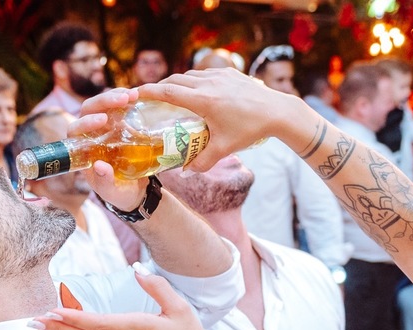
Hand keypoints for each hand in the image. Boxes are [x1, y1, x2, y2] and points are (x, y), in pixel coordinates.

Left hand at [67, 87, 147, 210]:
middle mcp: (90, 134)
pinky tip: (138, 96)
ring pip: (103, 104)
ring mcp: (105, 127)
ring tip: (133, 95)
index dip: (85, 122)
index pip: (75, 130)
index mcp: (82, 150)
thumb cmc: (119, 192)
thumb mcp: (112, 192)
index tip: (102, 120)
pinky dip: (127, 99)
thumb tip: (100, 166)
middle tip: (122, 100)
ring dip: (115, 96)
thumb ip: (105, 182)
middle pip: (89, 110)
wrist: (136, 190)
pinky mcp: (120, 122)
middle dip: (103, 101)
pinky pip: (119, 106)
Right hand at [137, 70, 299, 171]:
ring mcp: (219, 75)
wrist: (277, 111)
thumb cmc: (250, 130)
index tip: (134, 94)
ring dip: (178, 84)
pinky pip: (204, 74)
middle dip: (160, 88)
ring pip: (190, 76)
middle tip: (150, 98)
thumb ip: (203, 162)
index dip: (148, 92)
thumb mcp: (224, 148)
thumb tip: (187, 172)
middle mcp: (208, 83)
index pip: (168, 92)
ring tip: (173, 97)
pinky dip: (195, 81)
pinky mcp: (229, 73)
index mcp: (203, 100)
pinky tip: (197, 92)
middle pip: (175, 81)